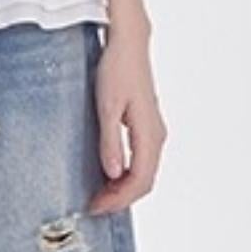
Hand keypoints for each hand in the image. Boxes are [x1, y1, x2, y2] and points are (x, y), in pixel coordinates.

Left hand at [85, 24, 166, 214]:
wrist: (128, 45)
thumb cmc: (117, 70)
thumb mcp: (107, 106)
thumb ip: (111, 141)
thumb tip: (114, 173)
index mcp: (149, 134)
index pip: (140, 180)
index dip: (119, 199)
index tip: (97, 206)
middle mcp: (156, 136)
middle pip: (144, 181)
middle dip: (120, 199)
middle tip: (94, 205)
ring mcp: (153, 132)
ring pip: (144, 172)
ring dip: (123, 188)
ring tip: (99, 194)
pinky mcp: (146, 127)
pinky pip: (141, 161)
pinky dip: (126, 175)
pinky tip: (108, 174)